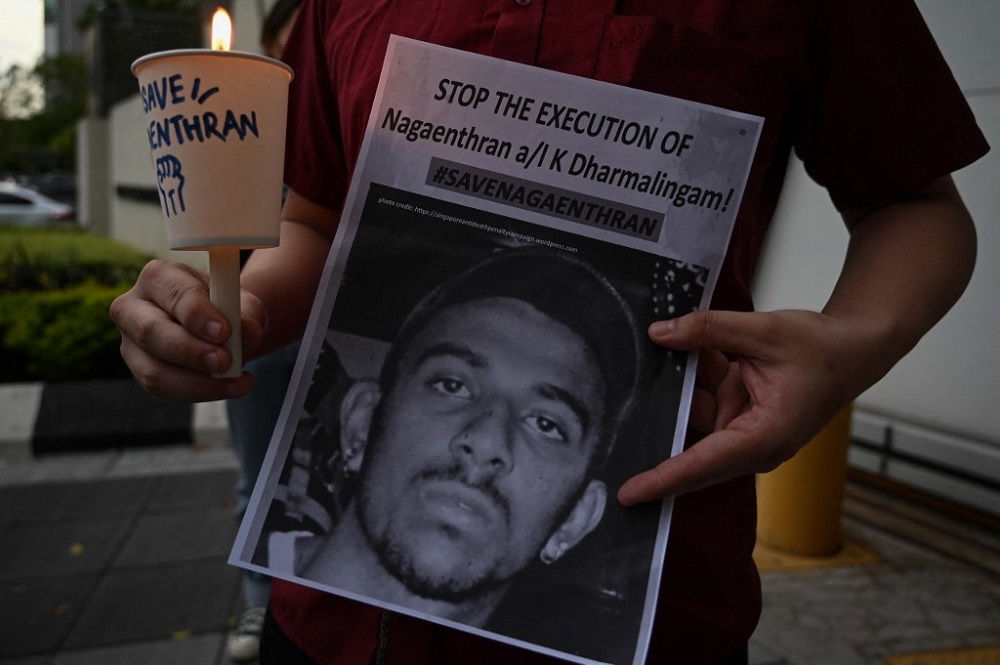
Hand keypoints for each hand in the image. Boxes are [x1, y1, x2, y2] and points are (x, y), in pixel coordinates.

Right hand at [110, 259, 265, 401]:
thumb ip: (246, 316)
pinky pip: (163, 389)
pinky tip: (229, 387)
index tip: (225, 331)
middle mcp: (133, 308)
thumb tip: (244, 335)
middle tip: (226, 362)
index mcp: (158, 277)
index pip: (174, 294)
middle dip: (190, 351)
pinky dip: (199, 392)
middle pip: (150, 332)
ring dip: (198, 382)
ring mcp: (131, 343)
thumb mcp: (244, 304)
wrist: (220, 325)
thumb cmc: (228, 308)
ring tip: (237, 381)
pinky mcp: (140, 371)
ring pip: (154, 370)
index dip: (198, 314)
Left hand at [618, 308, 861, 504]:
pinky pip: (705, 399)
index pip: (702, 464)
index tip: (629, 494)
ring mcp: (744, 433)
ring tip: (711, 348)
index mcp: (765, 438)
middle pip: (691, 445)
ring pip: (694, 413)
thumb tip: (659, 334)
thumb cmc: (820, 348)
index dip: (662, 478)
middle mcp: (753, 446)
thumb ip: (708, 330)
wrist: (853, 350)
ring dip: (692, 380)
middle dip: (664, 419)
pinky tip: (713, 352)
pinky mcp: (739, 419)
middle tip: (633, 402)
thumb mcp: (764, 329)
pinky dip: (702, 375)